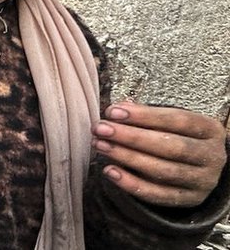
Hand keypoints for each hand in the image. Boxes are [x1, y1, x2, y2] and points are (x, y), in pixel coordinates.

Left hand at [92, 102, 227, 207]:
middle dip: (131, 137)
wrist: (197, 166)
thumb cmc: (175, 135)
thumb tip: (115, 112)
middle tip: (100, 128)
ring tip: (99, 145)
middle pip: (170, 147)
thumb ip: (145, 117)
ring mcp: (203, 181)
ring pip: (162, 171)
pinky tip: (109, 170)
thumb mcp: (169, 123)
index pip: (178, 120)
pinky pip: (157, 195)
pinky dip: (130, 183)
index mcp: (210, 130)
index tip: (113, 111)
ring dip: (126, 157)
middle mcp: (212, 157)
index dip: (144, 116)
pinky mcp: (189, 200)